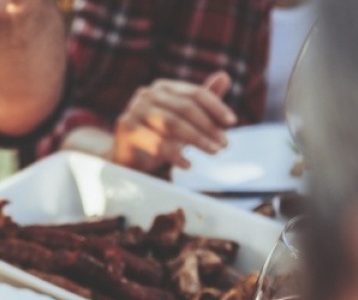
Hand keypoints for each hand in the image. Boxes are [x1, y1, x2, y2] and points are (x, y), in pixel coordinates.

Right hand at [112, 72, 236, 172]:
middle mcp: (147, 94)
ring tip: (212, 151)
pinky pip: (156, 142)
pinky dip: (175, 155)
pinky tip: (188, 165)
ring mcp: (134, 110)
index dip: (216, 107)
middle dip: (208, 126)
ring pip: (172, 123)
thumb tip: (224, 76)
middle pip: (185, 107)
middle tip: (224, 144)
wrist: (128, 159)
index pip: (195, 93)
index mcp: (164, 87)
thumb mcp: (185, 121)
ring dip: (196, 139)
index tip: (232, 122)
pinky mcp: (126, 128)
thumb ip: (203, 101)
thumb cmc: (159, 137)